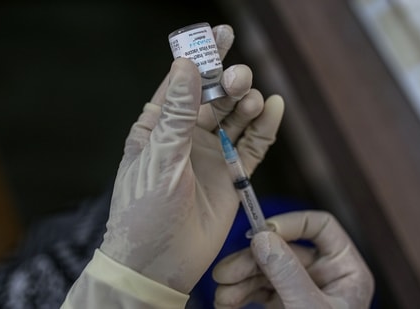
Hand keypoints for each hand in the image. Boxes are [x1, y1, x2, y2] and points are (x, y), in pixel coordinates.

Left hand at [99, 25, 284, 293]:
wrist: (159, 264)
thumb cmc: (145, 211)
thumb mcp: (159, 157)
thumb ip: (176, 113)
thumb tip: (185, 66)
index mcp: (158, 127)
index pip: (181, 84)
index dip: (200, 58)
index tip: (220, 34)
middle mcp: (186, 137)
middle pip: (213, 97)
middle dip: (228, 82)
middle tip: (239, 77)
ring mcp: (211, 156)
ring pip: (236, 119)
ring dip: (247, 103)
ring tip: (253, 97)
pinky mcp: (232, 176)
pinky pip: (253, 146)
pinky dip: (265, 127)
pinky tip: (274, 109)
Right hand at [213, 211, 373, 307]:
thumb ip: (287, 273)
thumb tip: (262, 238)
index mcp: (346, 269)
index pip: (320, 227)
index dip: (292, 223)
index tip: (262, 231)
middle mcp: (325, 275)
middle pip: (284, 249)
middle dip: (252, 260)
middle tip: (225, 272)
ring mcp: (303, 288)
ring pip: (267, 269)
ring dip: (240, 280)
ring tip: (221, 296)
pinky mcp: (285, 304)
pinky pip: (260, 290)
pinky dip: (241, 295)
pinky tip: (226, 304)